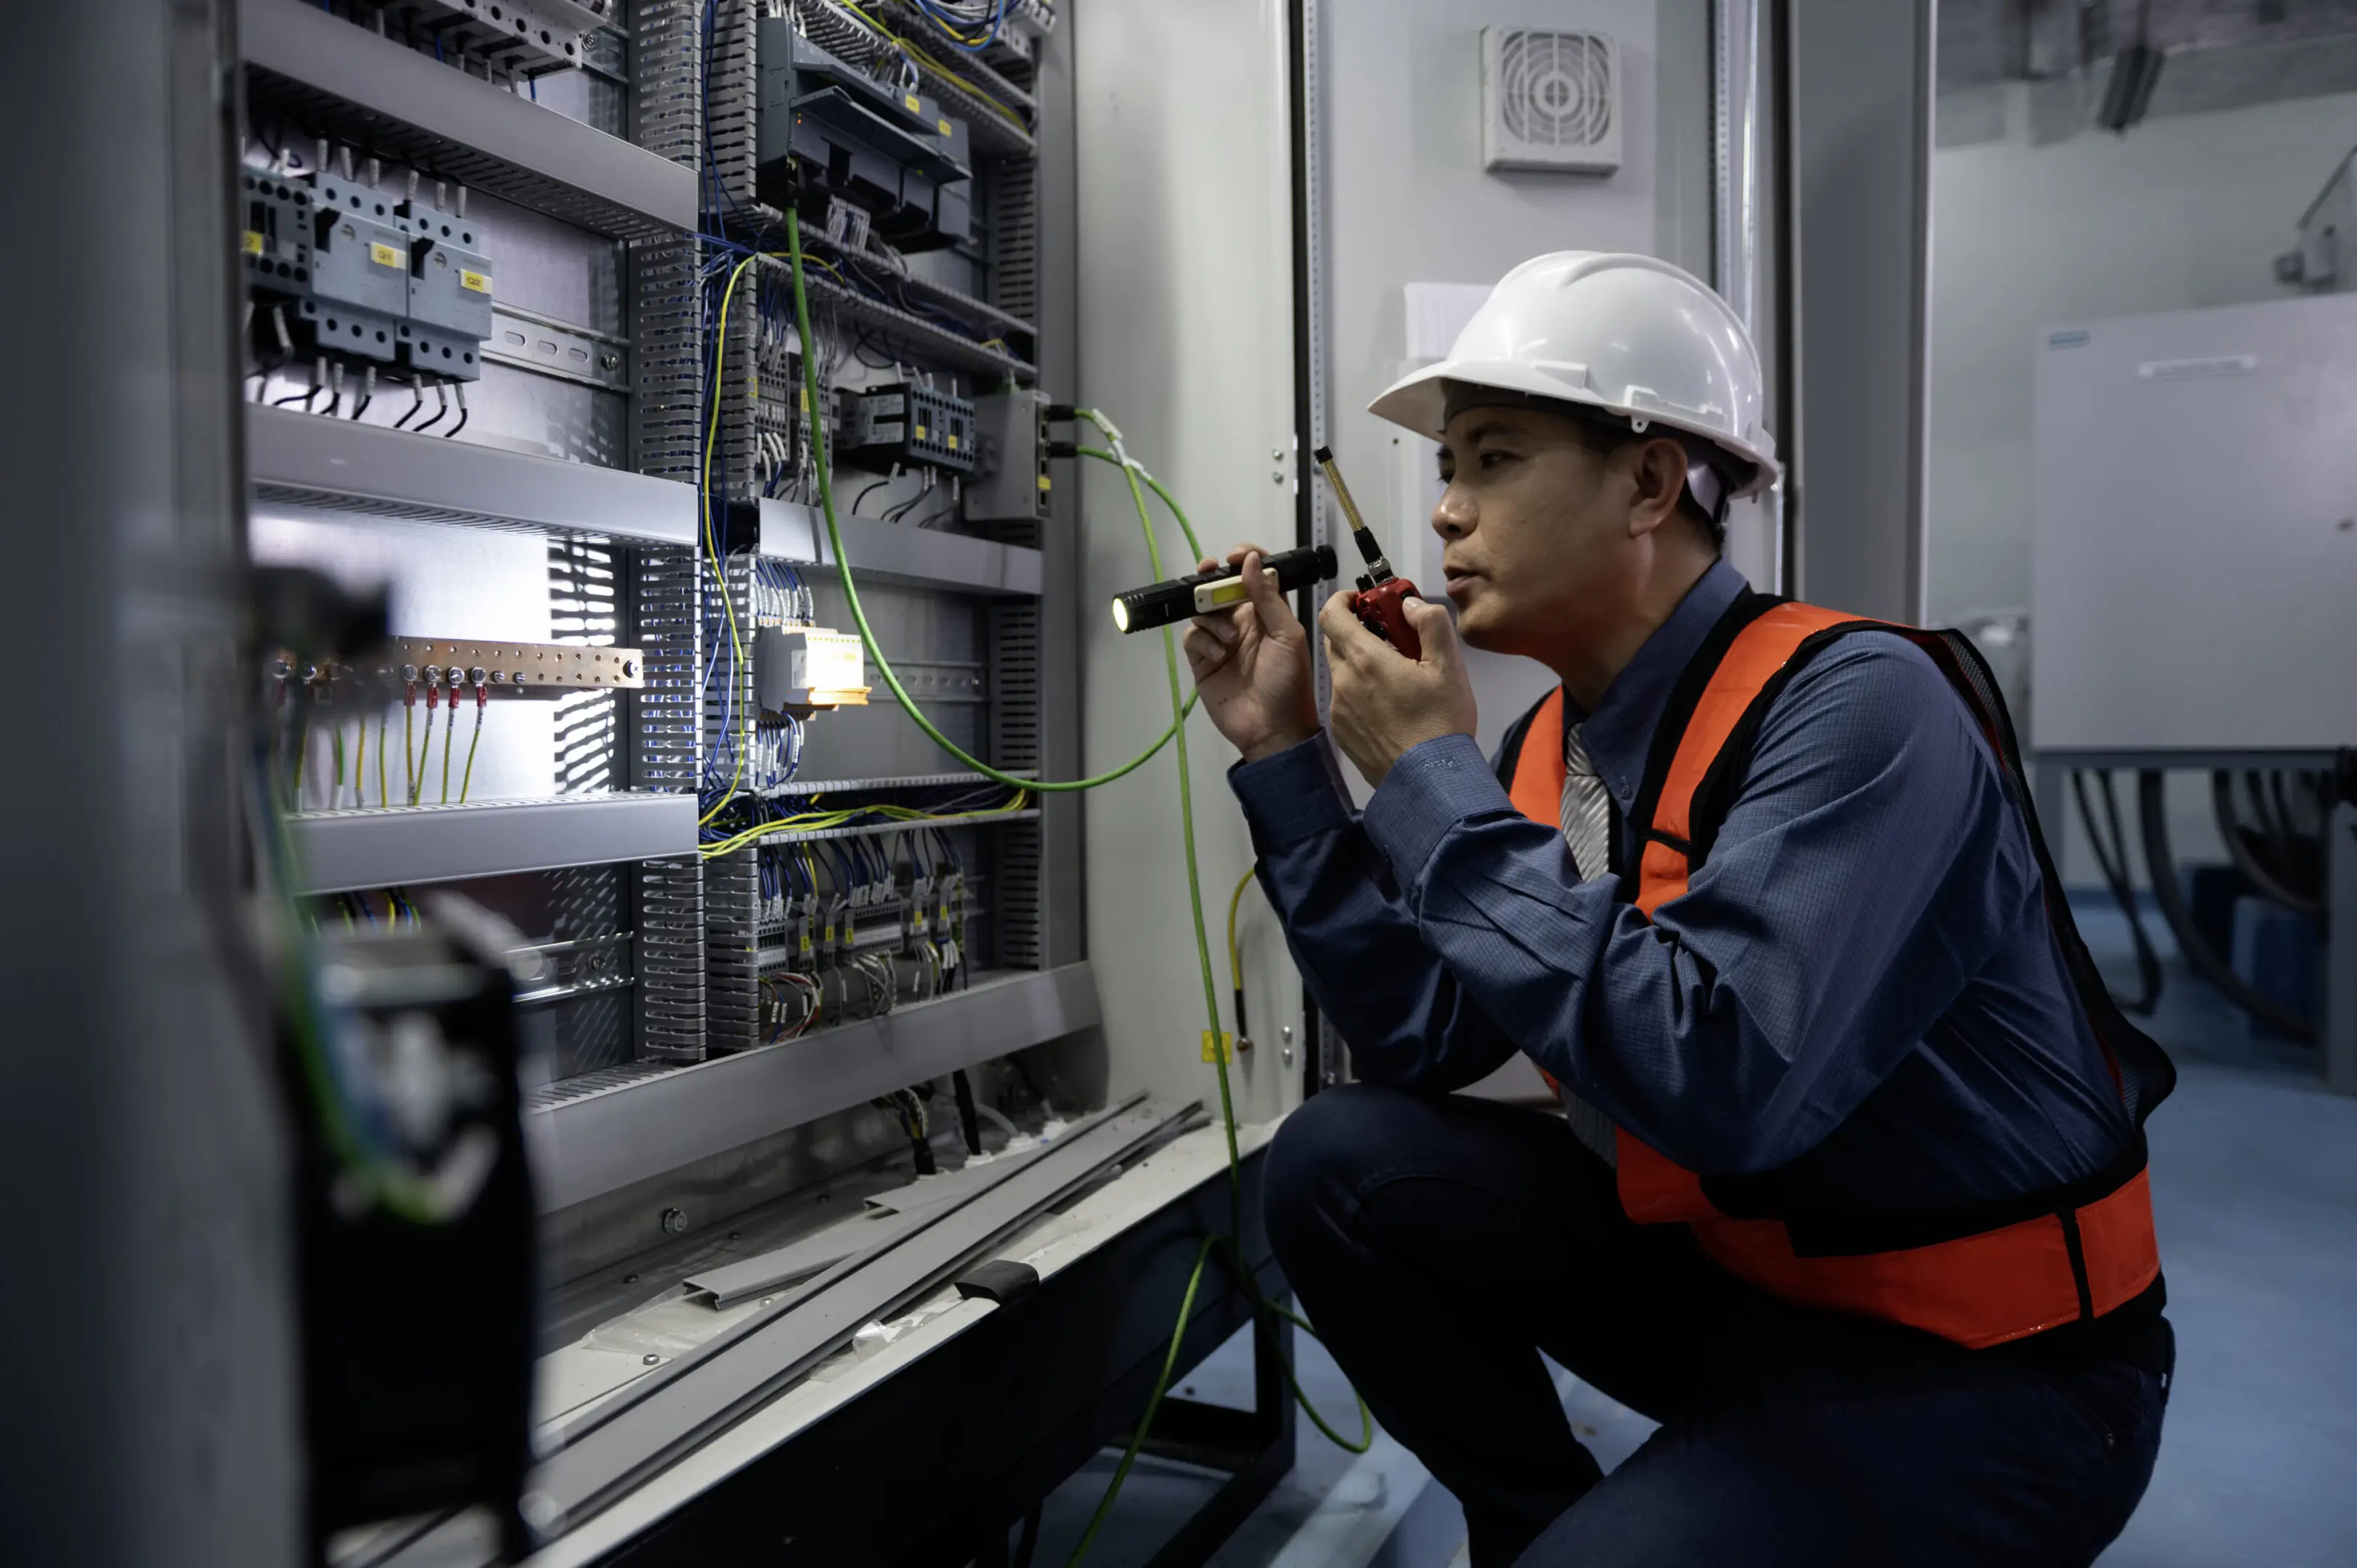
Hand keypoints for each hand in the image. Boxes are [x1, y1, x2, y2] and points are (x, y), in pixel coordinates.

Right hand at [1181, 545, 1319, 763]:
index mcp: (1268, 613)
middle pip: (1221, 589)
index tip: (1235, 554)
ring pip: (1203, 611)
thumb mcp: (1287, 635)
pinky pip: (1192, 637)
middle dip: (1213, 578)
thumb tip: (1250, 559)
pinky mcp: (1202, 660)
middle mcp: (1242, 622)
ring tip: (1228, 640)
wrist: (1272, 729)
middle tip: (1207, 571)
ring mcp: (1220, 641)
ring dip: (1212, 617)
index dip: (1244, 560)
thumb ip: (1268, 597)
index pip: (1254, 576)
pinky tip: (1218, 656)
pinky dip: (1202, 641)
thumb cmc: (1288, 681)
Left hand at [1320, 591, 1474, 787]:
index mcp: (1366, 659)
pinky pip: (1344, 700)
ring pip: (1341, 672)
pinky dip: (1360, 693)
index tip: (1363, 600)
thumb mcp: (1449, 665)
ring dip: (1361, 664)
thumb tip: (1409, 605)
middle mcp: (1343, 682)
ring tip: (1396, 677)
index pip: (1332, 613)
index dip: (1344, 599)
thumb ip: (1430, 622)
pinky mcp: (1342, 733)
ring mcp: (1339, 710)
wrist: (1428, 782)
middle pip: (1336, 641)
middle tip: (1391, 638)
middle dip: (1358, 631)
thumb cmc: (1440, 724)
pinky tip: (1389, 707)